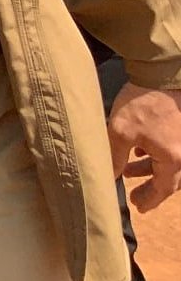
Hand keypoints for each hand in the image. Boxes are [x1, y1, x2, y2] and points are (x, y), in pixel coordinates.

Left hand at [109, 82, 180, 211]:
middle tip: (134, 195)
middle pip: (168, 177)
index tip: (138, 207)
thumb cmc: (143, 103)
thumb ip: (114, 156)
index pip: (163, 188)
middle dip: (149, 185)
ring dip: (149, 168)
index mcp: (174, 159)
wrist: (162, 73)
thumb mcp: (121, 131)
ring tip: (129, 170)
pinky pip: (169, 148)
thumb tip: (108, 175)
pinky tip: (139, 148)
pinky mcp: (180, 127)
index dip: (150, 199)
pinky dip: (154, 153)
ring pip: (167, 161)